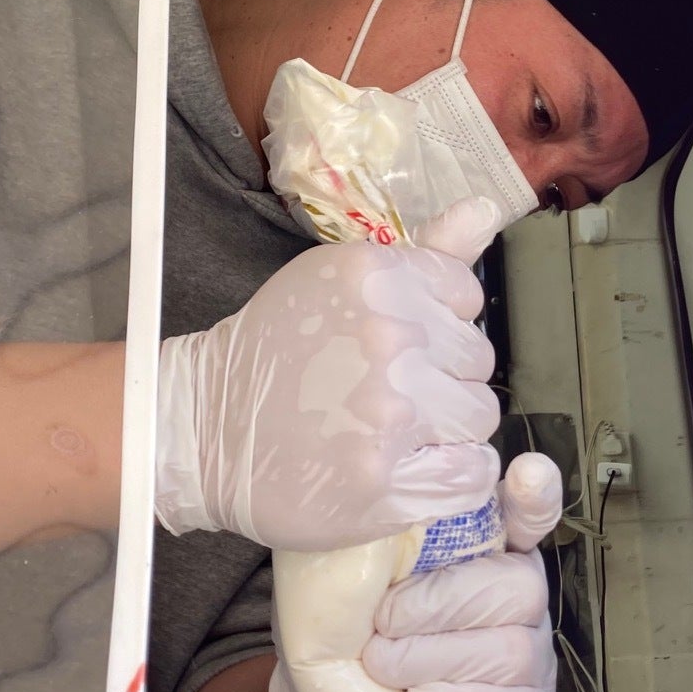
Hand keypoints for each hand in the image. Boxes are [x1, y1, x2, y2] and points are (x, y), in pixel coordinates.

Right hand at [155, 208, 501, 550]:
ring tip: (395, 431)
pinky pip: (470, 477)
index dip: (437, 321)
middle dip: (441, 375)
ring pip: (477, 417)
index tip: (399, 340)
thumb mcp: (338, 279)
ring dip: (446, 428)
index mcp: (376, 277)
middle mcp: (389, 339)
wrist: (206, 429)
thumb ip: (424, 252)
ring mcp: (389, 415)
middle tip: (387, 390)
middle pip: (476, 359)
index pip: (465, 295)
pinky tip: (411, 469)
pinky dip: (451, 478)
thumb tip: (486, 208)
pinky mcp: (386, 483)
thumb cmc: (276, 351)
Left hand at [269, 450, 562, 691]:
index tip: (527, 475)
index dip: (535, 496)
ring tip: (383, 667)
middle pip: (518, 587)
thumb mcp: (338, 582)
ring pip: (513, 652)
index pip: (528, 512)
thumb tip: (354, 506)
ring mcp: (532, 663)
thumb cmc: (343, 638)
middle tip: (381, 624)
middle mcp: (519, 599)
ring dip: (436, 659)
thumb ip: (362, 543)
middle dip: (442, 604)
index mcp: (482, 551)